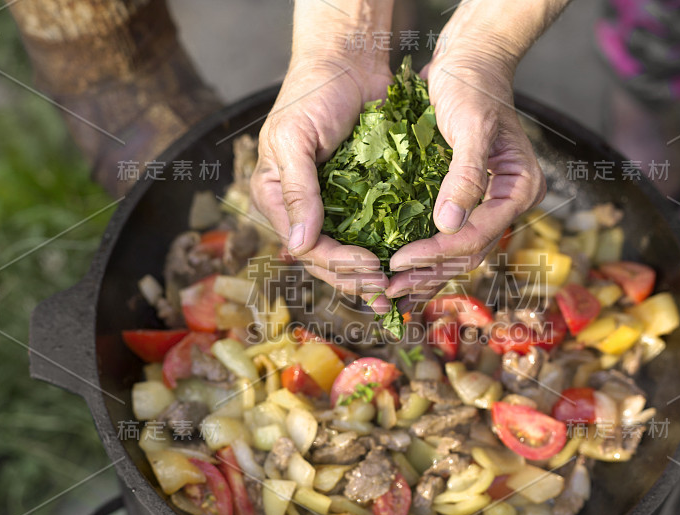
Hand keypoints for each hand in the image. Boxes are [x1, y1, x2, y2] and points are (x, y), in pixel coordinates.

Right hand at [251, 55, 393, 311]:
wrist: (348, 61)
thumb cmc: (313, 93)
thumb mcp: (293, 138)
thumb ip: (296, 190)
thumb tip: (300, 246)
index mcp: (276, 198)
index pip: (305, 247)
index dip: (337, 263)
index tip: (370, 267)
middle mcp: (302, 207)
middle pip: (326, 258)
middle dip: (355, 276)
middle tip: (386, 289)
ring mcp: (331, 203)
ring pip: (348, 249)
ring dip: (369, 270)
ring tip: (395, 285)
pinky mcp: (359, 194)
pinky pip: (369, 227)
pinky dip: (383, 245)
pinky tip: (403, 258)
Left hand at [385, 53, 545, 307]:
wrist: (471, 59)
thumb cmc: (472, 85)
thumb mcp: (470, 126)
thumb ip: (464, 176)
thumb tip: (448, 226)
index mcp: (519, 188)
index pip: (477, 235)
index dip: (437, 254)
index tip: (397, 261)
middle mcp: (507, 202)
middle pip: (469, 252)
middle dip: (428, 272)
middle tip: (389, 287)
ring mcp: (489, 204)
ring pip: (459, 253)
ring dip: (426, 273)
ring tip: (391, 288)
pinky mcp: (468, 201)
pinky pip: (448, 238)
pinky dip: (426, 255)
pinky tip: (400, 268)